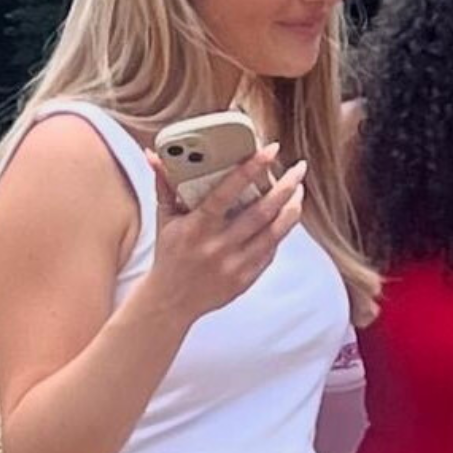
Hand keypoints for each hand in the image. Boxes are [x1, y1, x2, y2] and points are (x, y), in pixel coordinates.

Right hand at [142, 143, 306, 322]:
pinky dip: (280, 233)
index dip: (251, 169)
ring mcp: (234, 265)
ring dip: (291, 209)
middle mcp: (217, 246)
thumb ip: (163, 184)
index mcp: (196, 227)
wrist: (170, 302)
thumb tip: (154, 153)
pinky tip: (286, 217)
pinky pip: (270, 252)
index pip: (227, 192)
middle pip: (261, 212)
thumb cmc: (169, 255)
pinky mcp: (245, 280)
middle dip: (285, 187)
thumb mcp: (164, 219)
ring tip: (299, 190)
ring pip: (273, 233)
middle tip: (298, 168)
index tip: (270, 150)